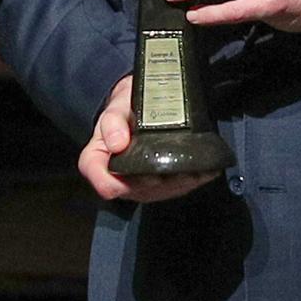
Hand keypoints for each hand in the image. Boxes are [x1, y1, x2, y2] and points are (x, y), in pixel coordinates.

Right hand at [78, 74, 218, 204]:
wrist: (138, 107)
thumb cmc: (124, 110)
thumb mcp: (115, 108)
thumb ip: (112, 122)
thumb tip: (117, 143)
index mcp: (99, 163)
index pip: (105, 184)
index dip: (121, 184)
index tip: (141, 172)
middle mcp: (118, 178)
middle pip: (138, 192)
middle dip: (159, 183)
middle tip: (177, 168)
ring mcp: (139, 184)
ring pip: (159, 194)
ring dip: (178, 184)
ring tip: (193, 170)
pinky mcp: (159, 185)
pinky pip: (175, 189)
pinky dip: (191, 180)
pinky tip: (202, 171)